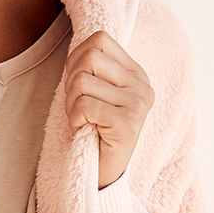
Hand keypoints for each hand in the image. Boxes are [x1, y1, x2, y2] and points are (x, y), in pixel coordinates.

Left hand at [63, 29, 154, 188]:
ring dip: (71, 103)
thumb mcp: (95, 92)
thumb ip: (93, 67)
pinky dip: (74, 119)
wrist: (104, 172)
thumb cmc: (94, 130)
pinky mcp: (128, 124)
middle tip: (77, 106)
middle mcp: (142, 86)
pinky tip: (84, 129)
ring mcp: (138, 104)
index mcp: (136, 73)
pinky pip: (84, 105)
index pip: (99, 40)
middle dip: (71, 82)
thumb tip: (79, 45)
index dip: (77, 58)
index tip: (77, 84)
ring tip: (81, 119)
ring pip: (82, 82)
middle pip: (89, 58)